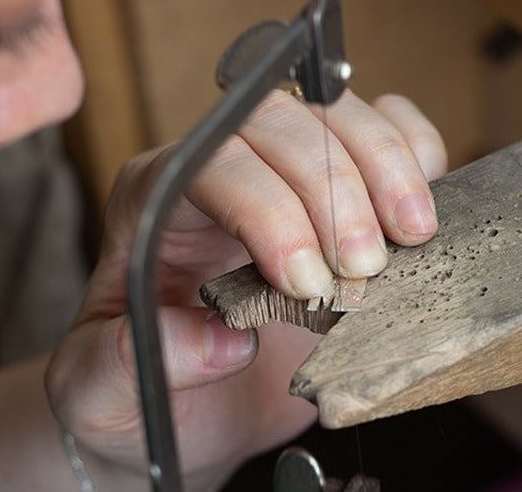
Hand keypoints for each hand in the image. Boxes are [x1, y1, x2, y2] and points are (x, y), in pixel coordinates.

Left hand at [45, 90, 446, 488]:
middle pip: (283, 121)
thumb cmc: (147, 389)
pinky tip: (420, 219)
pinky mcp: (349, 185)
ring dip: (387, 169)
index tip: (305, 280)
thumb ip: (125, 366)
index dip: (267, 209)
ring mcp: (291, 167)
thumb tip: (219, 339)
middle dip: (336, 189)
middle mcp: (224, 166)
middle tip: (365, 269)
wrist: (200, 407)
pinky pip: (392, 131)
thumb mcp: (102, 395)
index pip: (212, 162)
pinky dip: (419, 157)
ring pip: (342, 114)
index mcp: (156, 199)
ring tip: (410, 242)